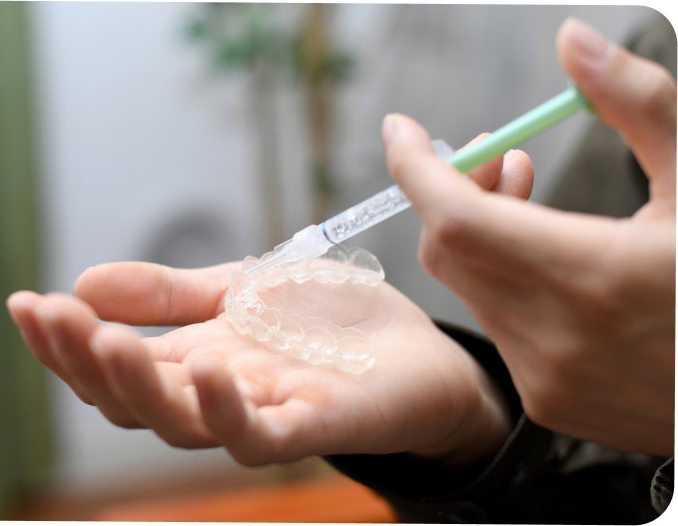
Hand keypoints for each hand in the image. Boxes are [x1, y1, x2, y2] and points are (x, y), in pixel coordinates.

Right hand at [6, 255, 515, 466]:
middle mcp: (218, 395)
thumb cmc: (327, 320)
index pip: (113, 366)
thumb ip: (170, 295)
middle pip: (134, 402)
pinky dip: (229, 409)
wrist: (415, 349)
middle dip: (87, 362)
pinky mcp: (316, 427)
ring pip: (185, 425)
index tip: (25, 302)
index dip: (66, 343)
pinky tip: (208, 368)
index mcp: (194, 360)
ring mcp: (265, 416)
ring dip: (142, 388)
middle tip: (54, 318)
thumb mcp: (239, 289)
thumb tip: (86, 280)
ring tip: (109, 343)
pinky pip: (262, 436)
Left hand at [382, 18, 675, 455]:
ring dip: (478, 237)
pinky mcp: (550, 402)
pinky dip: (500, 282)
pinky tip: (542, 264)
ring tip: (525, 199)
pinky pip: (495, 325)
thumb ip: (639, 106)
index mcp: (595, 277)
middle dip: (451, 193)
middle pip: (448, 249)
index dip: (416, 168)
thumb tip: (572, 42)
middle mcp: (558, 338)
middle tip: (498, 158)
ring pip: (467, 287)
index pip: (456, 217)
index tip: (402, 130)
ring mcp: (549, 380)